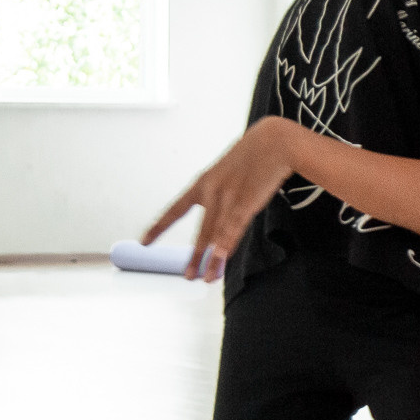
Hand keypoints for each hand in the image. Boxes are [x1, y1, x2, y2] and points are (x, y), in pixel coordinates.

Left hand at [143, 117, 301, 280]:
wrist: (275, 141)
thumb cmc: (255, 155)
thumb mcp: (229, 172)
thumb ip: (222, 193)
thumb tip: (221, 214)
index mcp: (202, 183)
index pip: (174, 210)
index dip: (159, 227)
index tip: (144, 241)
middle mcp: (211, 193)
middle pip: (200, 232)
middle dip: (194, 256)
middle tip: (187, 275)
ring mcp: (228, 198)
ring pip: (216, 235)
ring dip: (211, 259)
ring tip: (207, 278)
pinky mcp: (246, 202)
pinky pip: (233, 229)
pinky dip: (226, 246)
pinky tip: (221, 259)